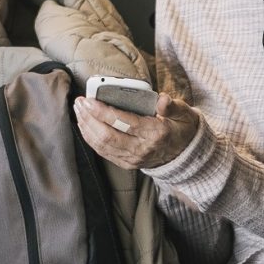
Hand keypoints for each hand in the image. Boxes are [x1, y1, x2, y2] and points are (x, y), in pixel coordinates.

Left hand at [73, 93, 198, 173]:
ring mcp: (133, 158)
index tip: (89, 100)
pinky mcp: (127, 163)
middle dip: (89, 118)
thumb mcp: (184, 113)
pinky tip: (84, 124)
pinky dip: (90, 138)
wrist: (185, 154)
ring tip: (78, 110)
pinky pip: (103, 152)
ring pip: (102, 144)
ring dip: (86, 127)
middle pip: (108, 135)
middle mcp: (142, 148)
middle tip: (79, 102)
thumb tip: (162, 99)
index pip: (124, 123)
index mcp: (156, 133)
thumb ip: (171, 106)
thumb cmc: (180, 127)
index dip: (103, 112)